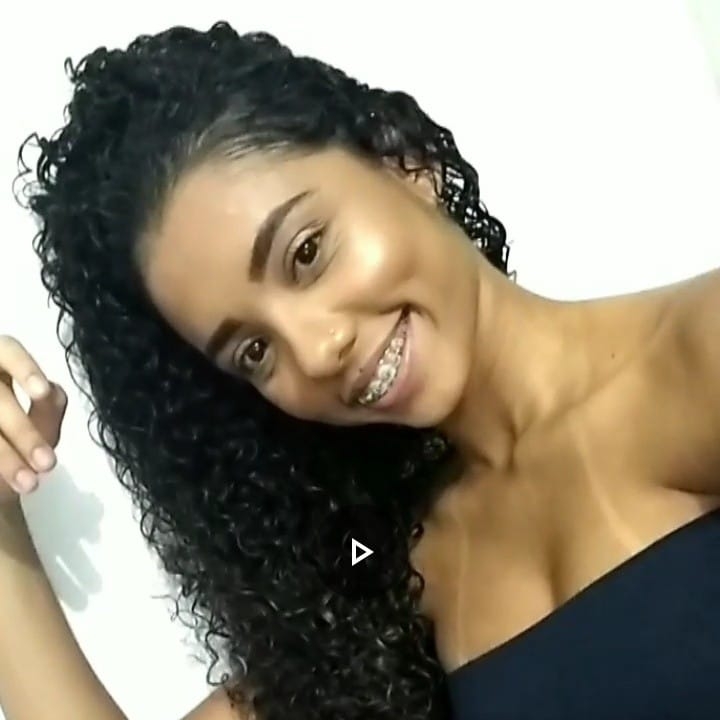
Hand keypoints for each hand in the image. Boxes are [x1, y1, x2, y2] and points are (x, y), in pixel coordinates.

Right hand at [0, 336, 66, 501]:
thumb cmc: (17, 441)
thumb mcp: (41, 426)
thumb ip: (50, 409)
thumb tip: (52, 392)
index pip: (8, 351)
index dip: (24, 368)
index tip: (42, 392)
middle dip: (23, 432)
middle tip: (47, 464)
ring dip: (4, 456)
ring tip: (28, 483)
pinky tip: (1, 486)